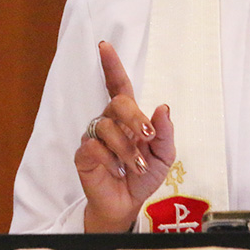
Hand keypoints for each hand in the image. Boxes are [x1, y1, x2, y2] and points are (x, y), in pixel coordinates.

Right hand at [76, 41, 175, 231]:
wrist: (127, 204)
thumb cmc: (143, 176)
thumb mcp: (164, 155)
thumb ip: (165, 132)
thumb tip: (163, 107)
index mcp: (129, 117)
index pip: (118, 85)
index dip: (111, 65)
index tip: (104, 46)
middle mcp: (110, 121)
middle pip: (118, 102)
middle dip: (135, 117)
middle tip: (147, 136)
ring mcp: (94, 136)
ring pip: (106, 126)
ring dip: (126, 148)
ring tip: (136, 166)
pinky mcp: (84, 153)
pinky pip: (94, 146)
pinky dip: (111, 160)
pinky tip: (118, 171)